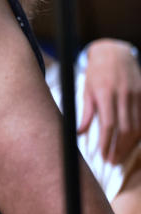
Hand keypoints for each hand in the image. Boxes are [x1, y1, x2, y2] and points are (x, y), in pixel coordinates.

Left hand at [80, 38, 140, 162]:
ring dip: (130, 144)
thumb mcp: (87, 90)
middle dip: (119, 148)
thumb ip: (85, 113)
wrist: (115, 53)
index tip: (103, 155)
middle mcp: (123, 95)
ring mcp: (136, 94)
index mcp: (105, 94)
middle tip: (111, 161)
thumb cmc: (96, 73)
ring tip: (120, 155)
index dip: (107, 143)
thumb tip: (78, 133)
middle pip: (125, 129)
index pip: (108, 125)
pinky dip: (140, 132)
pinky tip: (133, 142)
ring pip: (137, 126)